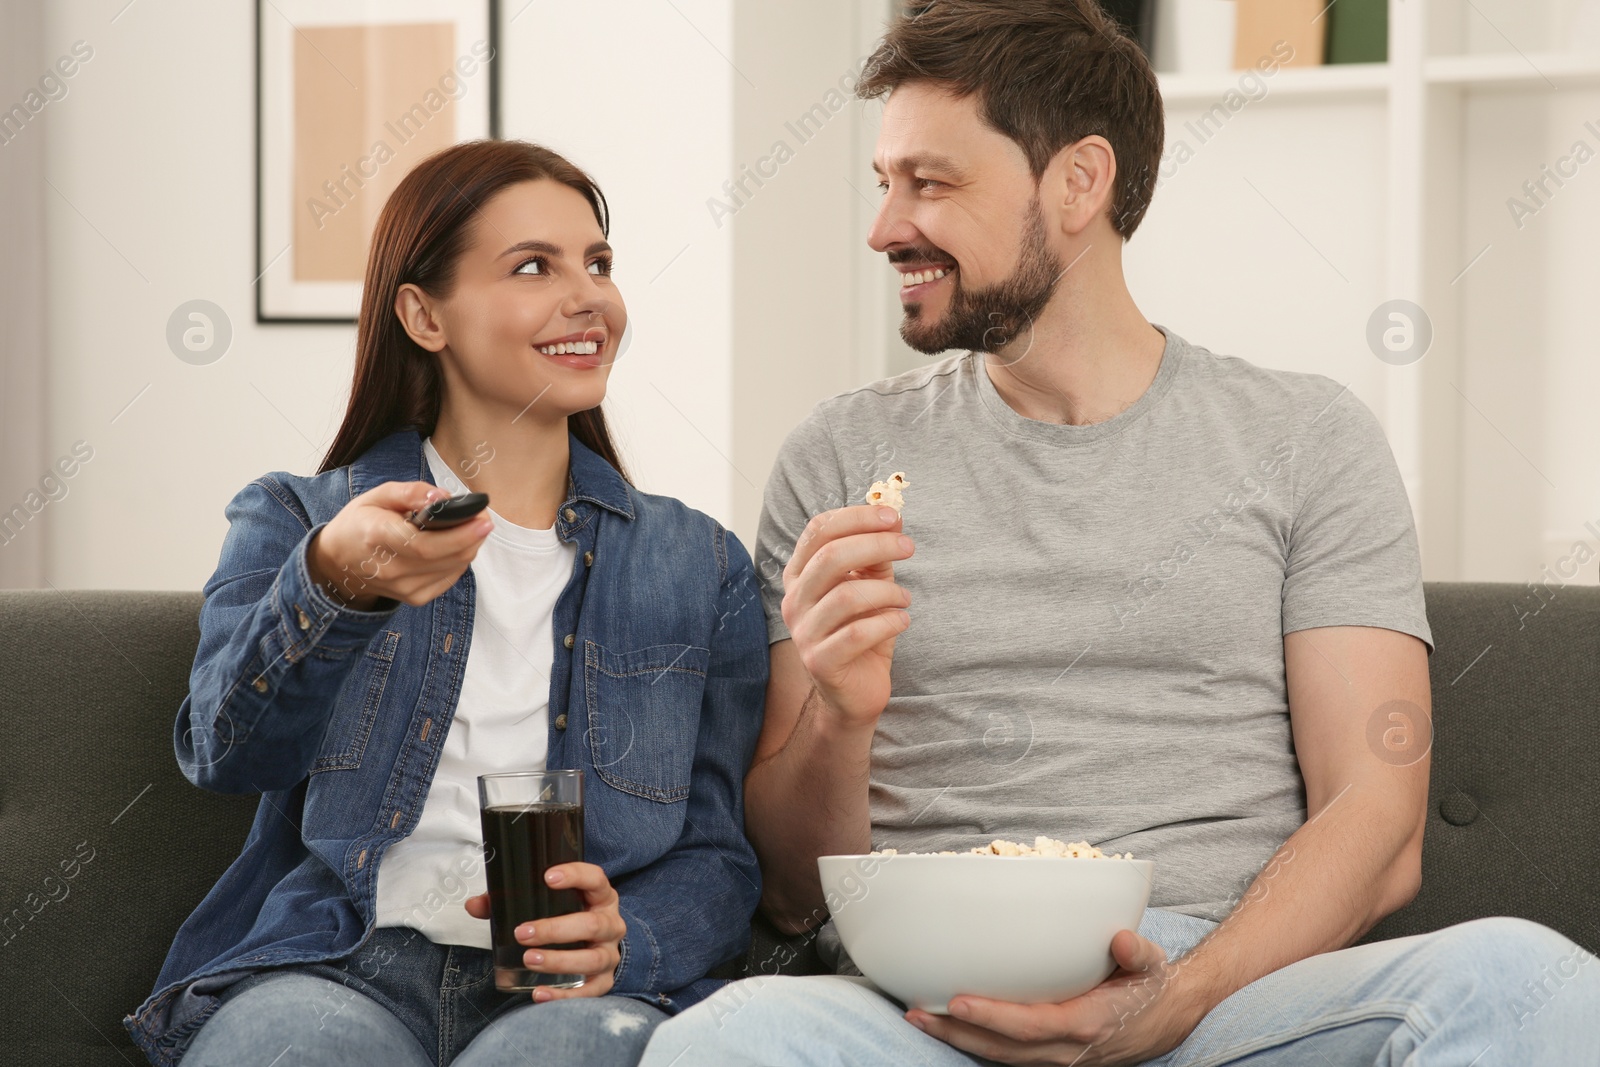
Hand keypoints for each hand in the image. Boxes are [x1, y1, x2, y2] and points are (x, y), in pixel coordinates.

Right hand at [306, 481, 491, 609]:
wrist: (338, 562)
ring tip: (473, 528)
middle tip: (484, 518)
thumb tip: (442, 497)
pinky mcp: (413, 598)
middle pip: (444, 558)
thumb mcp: (377, 496)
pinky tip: (458, 546)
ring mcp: (403, 588)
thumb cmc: (360, 523)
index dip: (459, 534)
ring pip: (452, 569)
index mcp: (377, 537)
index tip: (482, 519)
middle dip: (472, 537)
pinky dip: (459, 562)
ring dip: (469, 548)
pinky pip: (448, 579)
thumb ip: (410, 492)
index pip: (424, 544)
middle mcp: (390, 568)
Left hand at [464, 862, 626, 1000]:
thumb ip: (509, 901)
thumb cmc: (569, 918)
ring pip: (592, 958)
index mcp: (600, 897)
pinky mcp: (604, 981)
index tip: (548, 878)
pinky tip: (539, 993)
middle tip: (522, 933)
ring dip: (559, 961)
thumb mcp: (549, 903)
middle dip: (555, 929)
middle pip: (592, 924)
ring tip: (529, 960)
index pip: (595, 878)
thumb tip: (474, 905)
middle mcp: (610, 923)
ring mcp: (609, 954)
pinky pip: (590, 991)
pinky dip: (564, 995)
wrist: (597, 946)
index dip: (575, 876)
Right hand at [780, 505, 914, 729]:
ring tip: (905, 599)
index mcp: (801, 574)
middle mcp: (794, 600)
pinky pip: (857, 633)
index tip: (893, 517)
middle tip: (909, 547)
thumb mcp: (871, 586)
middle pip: (830, 557)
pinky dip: (888, 622)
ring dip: (887, 592)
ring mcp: (804, 632)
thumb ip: (876, 556)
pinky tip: (901, 621)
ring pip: (846, 596)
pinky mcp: (820, 661)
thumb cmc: (862, 631)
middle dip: (876, 545)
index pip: (819, 530)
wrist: (855, 691)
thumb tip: (894, 518)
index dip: (856, 517)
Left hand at [905, 929, 1204, 1065]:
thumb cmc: (1150, 986)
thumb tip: (1122, 938)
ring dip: (958, 1039)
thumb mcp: (1152, 965)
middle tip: (917, 1012)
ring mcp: (1058, 1057)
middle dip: (957, 1032)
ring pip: (1000, 1055)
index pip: (1030, 1025)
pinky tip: (949, 1024)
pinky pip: (1008, 1054)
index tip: (957, 1000)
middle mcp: (1067, 1048)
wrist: (1166, 1020)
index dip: (992, 1017)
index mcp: (1087, 1023)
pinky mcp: (1051, 1055)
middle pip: (1003, 1047)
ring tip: (920, 1017)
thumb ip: (1138, 953)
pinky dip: (976, 1041)